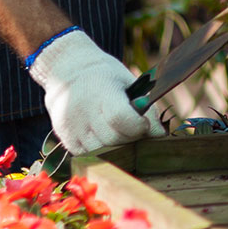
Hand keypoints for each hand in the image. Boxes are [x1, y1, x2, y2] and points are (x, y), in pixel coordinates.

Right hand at [26, 28, 163, 155]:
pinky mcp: (67, 140)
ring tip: (118, 130)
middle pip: (114, 139)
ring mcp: (72, 128)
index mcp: (101, 91)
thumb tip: (160, 134)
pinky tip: (104, 135)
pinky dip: (102, 151)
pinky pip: (91, 156)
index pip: (120, 118)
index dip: (138, 126)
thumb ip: (146, 107)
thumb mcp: (128, 82)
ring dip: (117, 146)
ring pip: (102, 152)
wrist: (68, 73)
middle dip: (130, 137)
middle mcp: (83, 111)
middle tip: (133, 127)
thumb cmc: (105, 77)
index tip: (143, 123)